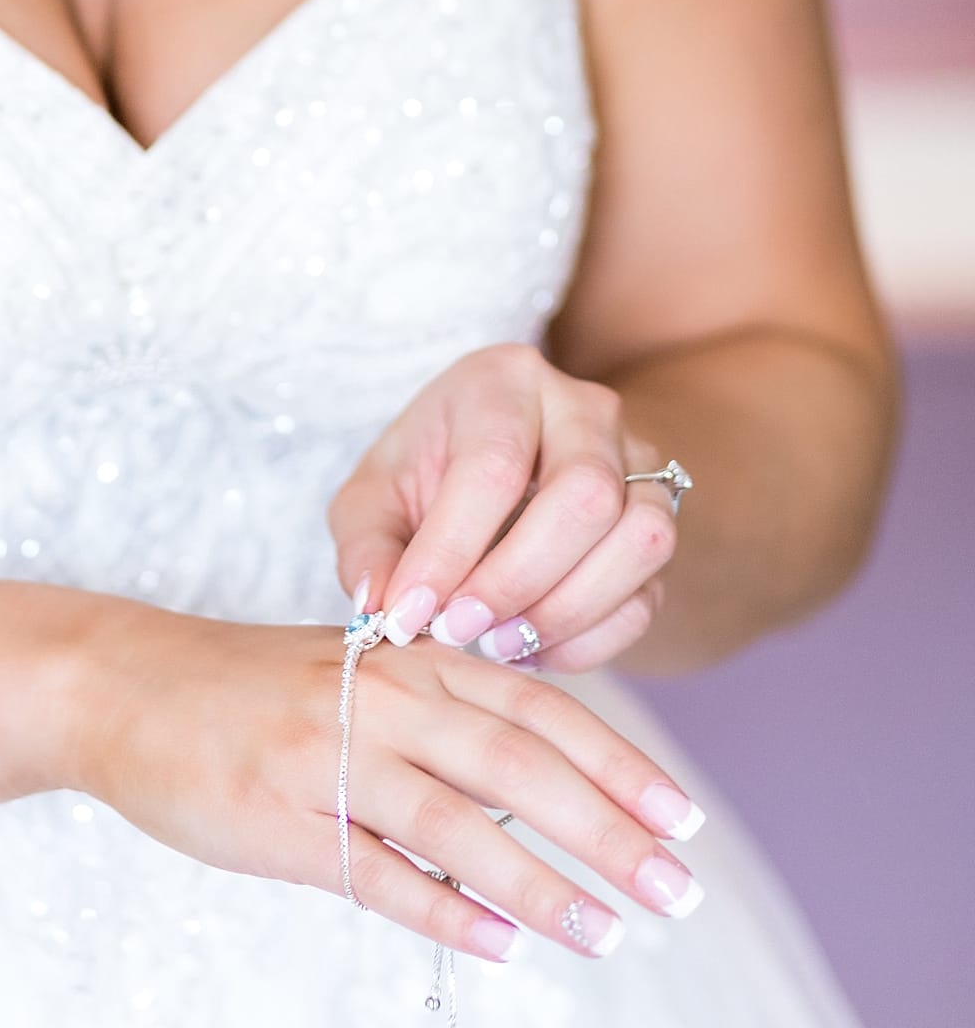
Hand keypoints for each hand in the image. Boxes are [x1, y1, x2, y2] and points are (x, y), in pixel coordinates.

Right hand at [75, 600, 703, 970]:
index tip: (684, 818)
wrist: (129, 684)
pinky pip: (378, 874)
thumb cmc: (255, 688)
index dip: (617, 764)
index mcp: (409, 658)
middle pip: (518, 765)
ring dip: (540, 884)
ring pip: (458, 823)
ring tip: (608, 931)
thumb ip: (442, 715)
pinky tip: (500, 947)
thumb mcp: (359, 674)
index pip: (537, 709)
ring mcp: (332, 759)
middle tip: (677, 886)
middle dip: (607, 829)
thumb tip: (540, 784)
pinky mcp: (284, 820)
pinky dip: (444, 911)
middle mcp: (382, 697)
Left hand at [329, 346, 683, 671]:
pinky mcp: (660, 525)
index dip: (451, 549)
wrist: (497, 473)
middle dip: (516, 582)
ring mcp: (638, 464)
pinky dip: (592, 639)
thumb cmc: (428, 478)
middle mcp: (586, 409)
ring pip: (640, 541)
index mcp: (506, 380)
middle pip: (585, 496)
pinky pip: (648, 594)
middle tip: (456, 629)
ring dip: (565, 612)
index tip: (408, 613)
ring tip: (496, 642)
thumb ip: (367, 548)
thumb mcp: (375, 497)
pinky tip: (532, 648)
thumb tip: (380, 607)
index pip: (495, 464)